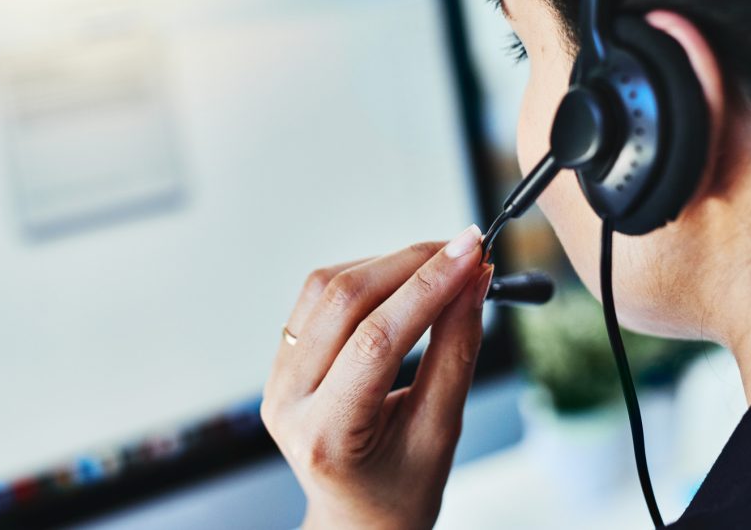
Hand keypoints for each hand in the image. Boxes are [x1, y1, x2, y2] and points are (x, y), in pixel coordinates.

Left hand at [261, 226, 493, 529]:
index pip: (375, 341)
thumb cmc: (401, 490)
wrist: (359, 518)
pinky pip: (317, 298)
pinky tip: (403, 280)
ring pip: (326, 289)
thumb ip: (456, 352)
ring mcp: (276, 379)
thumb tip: (473, 281)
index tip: (472, 253)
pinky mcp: (282, 360)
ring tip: (441, 264)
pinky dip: (365, 277)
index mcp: (324, 435)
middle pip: (344, 302)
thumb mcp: (441, 431)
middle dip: (411, 264)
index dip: (428, 288)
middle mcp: (287, 402)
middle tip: (467, 248)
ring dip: (387, 264)